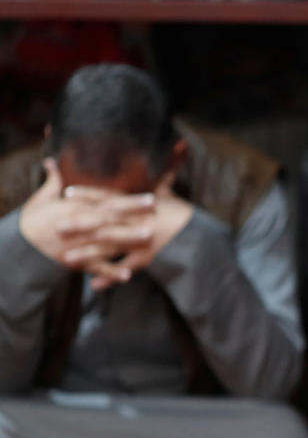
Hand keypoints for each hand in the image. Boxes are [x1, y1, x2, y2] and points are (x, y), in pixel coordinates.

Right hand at [20, 159, 154, 285]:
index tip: (148, 195)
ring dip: (128, 238)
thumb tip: (52, 162)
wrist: (23, 246)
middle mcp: (81, 223)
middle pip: (110, 215)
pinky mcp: (78, 262)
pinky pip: (97, 268)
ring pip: (107, 239)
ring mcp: (81, 243)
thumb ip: (54, 181)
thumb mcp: (43, 199)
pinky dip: (111, 272)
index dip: (125, 196)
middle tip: (154, 208)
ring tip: (149, 237)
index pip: (104, 199)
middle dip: (132, 211)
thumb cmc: (34, 221)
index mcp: (75, 207)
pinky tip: (127, 275)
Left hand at [68, 173, 192, 290]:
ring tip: (66, 259)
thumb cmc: (184, 216)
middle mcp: (138, 222)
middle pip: (104, 222)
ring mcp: (142, 241)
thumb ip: (163, 181)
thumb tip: (169, 160)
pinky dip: (111, 277)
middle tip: (57, 227)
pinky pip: (126, 268)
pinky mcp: (148, 258)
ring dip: (88, 253)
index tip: (68, 194)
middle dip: (80, 225)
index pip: (110, 198)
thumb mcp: (171, 197)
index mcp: (140, 206)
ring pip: (110, 246)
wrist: (201, 237)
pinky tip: (94, 285)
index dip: (89, 195)